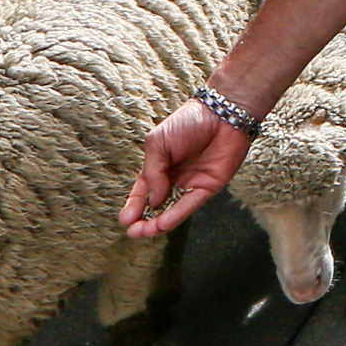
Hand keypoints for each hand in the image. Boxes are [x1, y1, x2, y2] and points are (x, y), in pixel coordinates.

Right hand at [121, 98, 250, 238]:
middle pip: (157, 205)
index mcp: (159, 166)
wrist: (221, 113)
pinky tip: (163, 223)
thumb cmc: (187, 122)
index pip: (143, 191)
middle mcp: (174, 178)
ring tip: (144, 232)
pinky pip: (190, 204)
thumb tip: (153, 201)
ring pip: (172, 209)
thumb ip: (152, 172)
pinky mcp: (208, 187)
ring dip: (158, 223)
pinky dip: (176, 215)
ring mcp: (191, 183)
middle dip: (143, 220)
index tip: (124, 219)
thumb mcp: (158, 143)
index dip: (134, 206)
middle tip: (133, 232)